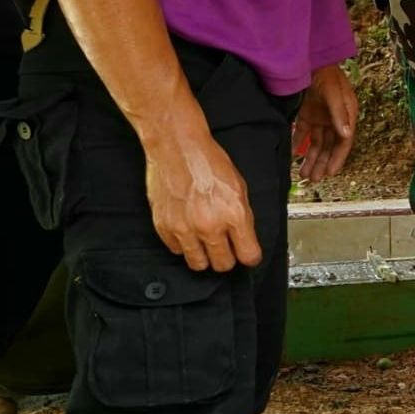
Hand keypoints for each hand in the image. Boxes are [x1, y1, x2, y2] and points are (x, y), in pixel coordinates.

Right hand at [143, 116, 257, 271]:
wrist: (177, 149)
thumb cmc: (208, 162)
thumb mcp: (239, 187)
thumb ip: (242, 217)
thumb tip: (245, 238)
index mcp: (233, 215)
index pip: (248, 255)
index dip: (250, 257)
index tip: (248, 255)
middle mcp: (209, 226)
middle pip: (222, 265)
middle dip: (228, 259)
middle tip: (227, 250)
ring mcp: (184, 229)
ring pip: (198, 264)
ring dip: (205, 257)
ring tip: (207, 245)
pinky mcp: (164, 227)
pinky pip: (177, 251)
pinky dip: (184, 245)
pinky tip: (189, 232)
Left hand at [293, 64, 358, 181]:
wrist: (309, 59)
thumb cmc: (326, 74)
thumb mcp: (333, 93)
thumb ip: (339, 114)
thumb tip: (346, 135)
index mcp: (347, 115)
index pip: (343, 142)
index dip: (337, 159)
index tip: (330, 174)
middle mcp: (335, 119)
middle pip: (329, 146)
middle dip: (322, 163)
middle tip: (314, 179)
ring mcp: (321, 117)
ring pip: (316, 143)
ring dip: (311, 158)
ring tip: (303, 175)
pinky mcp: (307, 114)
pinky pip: (303, 133)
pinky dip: (298, 144)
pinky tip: (293, 156)